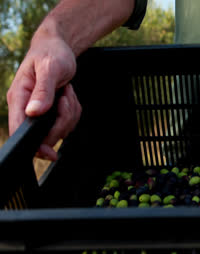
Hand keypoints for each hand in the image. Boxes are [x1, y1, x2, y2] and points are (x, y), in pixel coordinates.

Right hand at [7, 35, 81, 160]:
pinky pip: (68, 122)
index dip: (34, 145)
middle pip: (46, 134)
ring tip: (66, 92)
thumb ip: (43, 91)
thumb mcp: (49, 68)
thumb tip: (33, 112)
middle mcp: (27, 107)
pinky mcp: (52, 112)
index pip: (19, 129)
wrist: (59, 47)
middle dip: (62, 119)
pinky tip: (68, 96)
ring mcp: (40, 111)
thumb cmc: (51, 53)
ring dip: (70, 112)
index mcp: (19, 97)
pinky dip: (74, 110)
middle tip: (65, 98)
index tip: (49, 152)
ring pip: (60, 128)